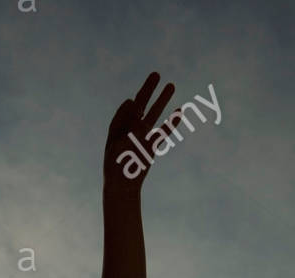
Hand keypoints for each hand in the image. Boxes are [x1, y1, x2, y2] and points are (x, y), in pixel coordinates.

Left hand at [103, 72, 183, 186]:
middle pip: (141, 105)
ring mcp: (142, 137)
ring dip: (162, 100)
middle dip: (149, 90)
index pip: (127, 109)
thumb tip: (133, 102)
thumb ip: (126, 124)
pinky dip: (170, 123)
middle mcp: (130, 129)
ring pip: (154, 114)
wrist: (122, 187)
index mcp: (119, 127)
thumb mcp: (118, 143)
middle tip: (156, 74)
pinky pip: (162, 132)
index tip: (134, 103)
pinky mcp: (151, 146)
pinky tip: (179, 112)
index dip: (132, 105)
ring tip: (171, 85)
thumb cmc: (115, 166)